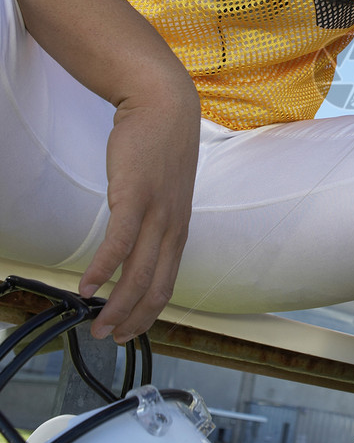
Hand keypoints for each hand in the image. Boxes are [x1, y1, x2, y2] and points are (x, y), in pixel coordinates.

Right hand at [79, 72, 200, 342]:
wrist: (164, 105)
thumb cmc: (160, 147)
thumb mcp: (165, 191)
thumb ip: (155, 219)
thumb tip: (136, 243)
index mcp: (178, 228)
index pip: (167, 283)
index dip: (148, 313)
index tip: (129, 330)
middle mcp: (172, 227)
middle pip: (155, 287)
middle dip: (132, 320)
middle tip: (109, 338)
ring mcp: (156, 213)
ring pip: (138, 273)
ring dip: (116, 304)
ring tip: (97, 323)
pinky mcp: (134, 196)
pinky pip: (118, 243)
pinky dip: (103, 269)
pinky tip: (87, 287)